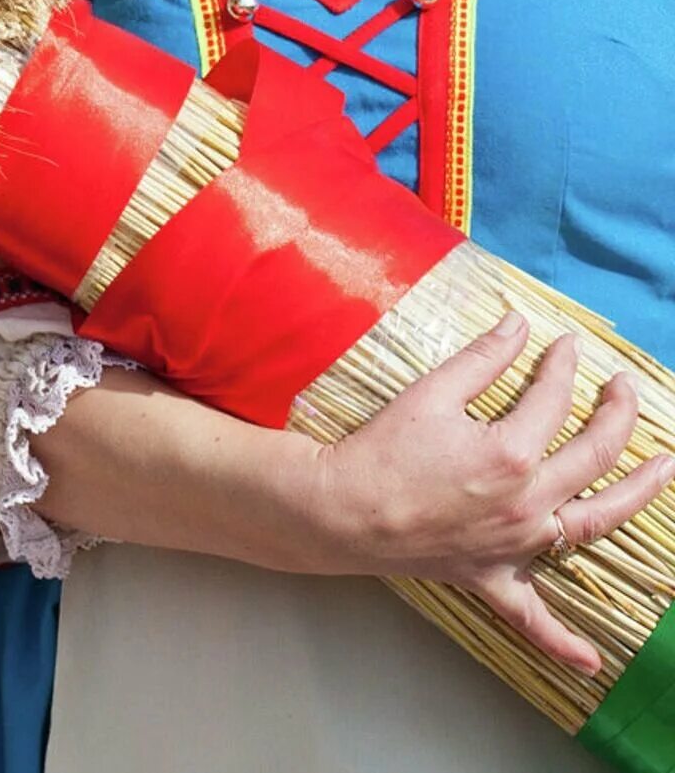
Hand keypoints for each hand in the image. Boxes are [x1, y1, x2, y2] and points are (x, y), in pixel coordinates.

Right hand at [302, 311, 674, 672]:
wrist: (343, 509)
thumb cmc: (382, 449)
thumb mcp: (430, 392)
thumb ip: (482, 358)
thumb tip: (519, 324)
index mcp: (512, 453)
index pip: (553, 399)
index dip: (562, 364)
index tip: (566, 343)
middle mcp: (528, 503)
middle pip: (594, 454)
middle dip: (617, 414)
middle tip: (623, 389)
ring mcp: (517, 545)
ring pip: (596, 525)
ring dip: (638, 497)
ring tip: (666, 470)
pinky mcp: (493, 577)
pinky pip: (533, 618)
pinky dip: (563, 642)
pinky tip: (591, 662)